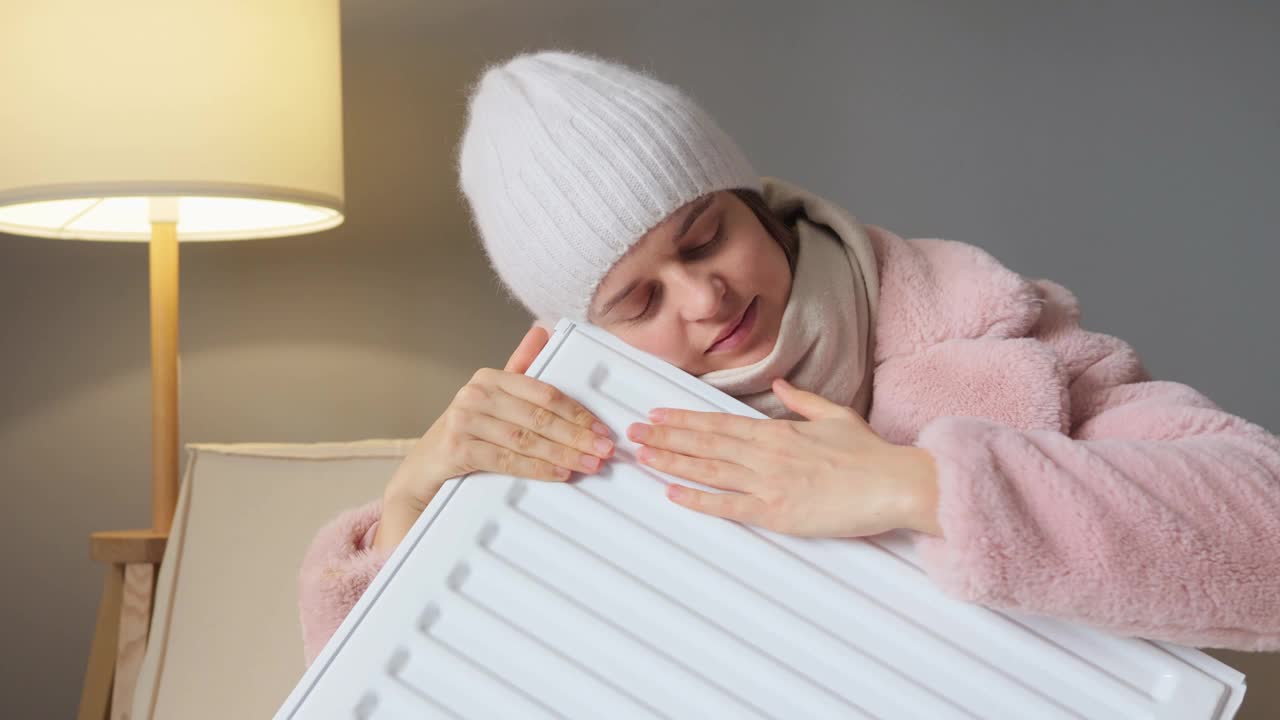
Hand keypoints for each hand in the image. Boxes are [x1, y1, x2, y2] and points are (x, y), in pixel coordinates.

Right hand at [378, 326, 614, 550]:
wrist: (423, 471)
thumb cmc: (465, 434)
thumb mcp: (493, 400)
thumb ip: (519, 368)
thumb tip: (542, 330)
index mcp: (490, 378)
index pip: (545, 393)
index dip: (577, 412)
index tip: (601, 428)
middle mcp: (475, 394)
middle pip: (539, 416)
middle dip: (577, 435)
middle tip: (604, 450)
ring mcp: (464, 421)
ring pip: (527, 439)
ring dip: (563, 454)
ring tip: (589, 464)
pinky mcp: (457, 448)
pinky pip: (507, 460)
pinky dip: (537, 468)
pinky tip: (559, 473)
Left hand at [627, 378, 941, 537]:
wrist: (895, 483)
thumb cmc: (870, 454)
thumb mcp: (835, 415)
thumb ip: (801, 401)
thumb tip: (779, 385)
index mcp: (778, 431)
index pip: (719, 423)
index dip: (684, 419)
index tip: (657, 413)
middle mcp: (766, 454)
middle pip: (705, 443)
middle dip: (666, 436)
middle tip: (633, 432)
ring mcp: (769, 483)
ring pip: (709, 470)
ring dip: (672, 462)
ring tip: (643, 455)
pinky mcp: (777, 513)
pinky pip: (728, 506)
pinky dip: (698, 499)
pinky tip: (672, 493)